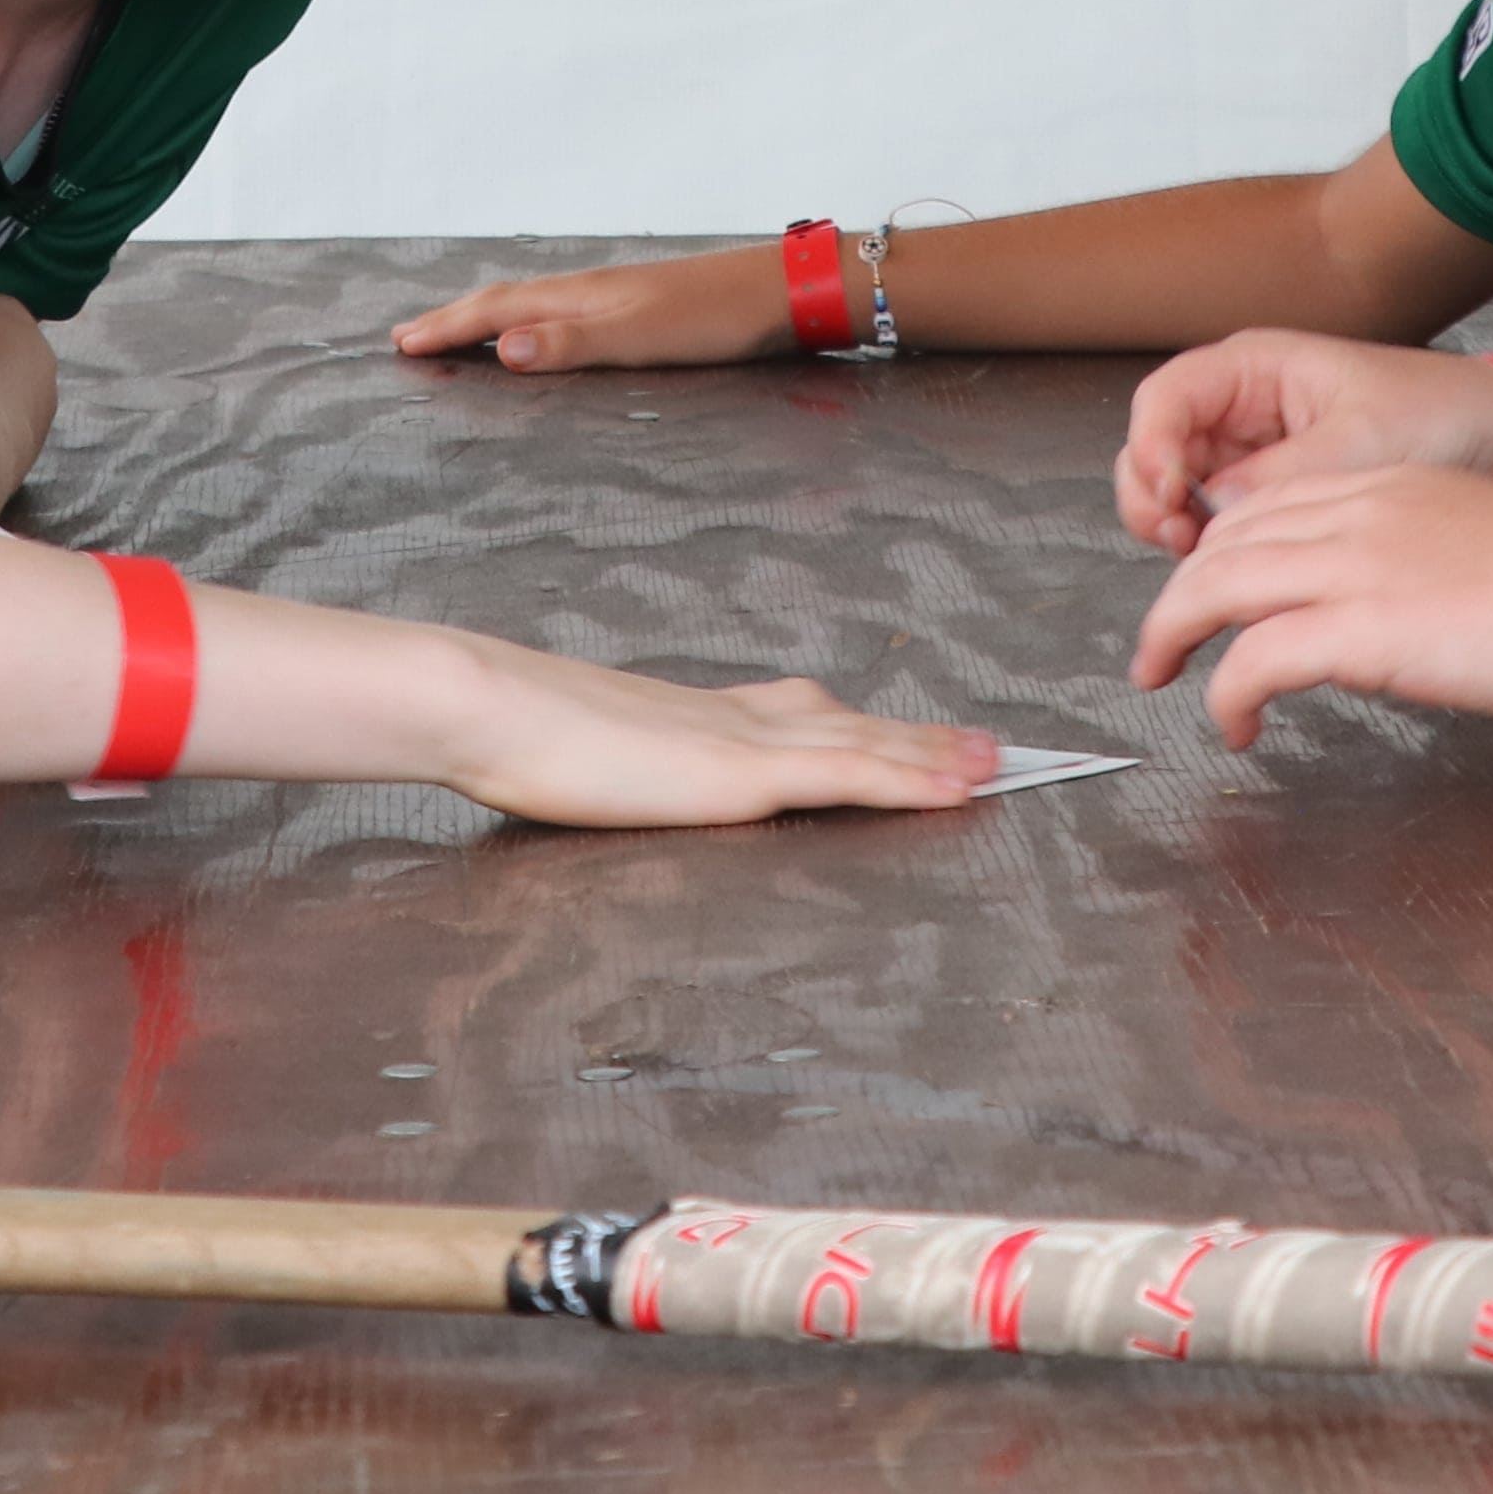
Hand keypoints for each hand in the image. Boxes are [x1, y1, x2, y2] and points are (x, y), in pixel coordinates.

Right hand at [388, 241, 787, 371]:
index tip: (402, 344)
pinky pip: (563, 309)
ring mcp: (616, 293)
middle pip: (506, 300)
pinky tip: (546, 328)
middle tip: (408, 336)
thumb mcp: (641, 338)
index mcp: (582, 297)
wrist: (786, 290)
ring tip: (460, 329)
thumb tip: (498, 348)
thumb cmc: (718, 317)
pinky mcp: (642, 305)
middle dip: (455, 319)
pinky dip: (530, 319)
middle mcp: (591, 289)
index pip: (497, 310)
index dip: (448, 328)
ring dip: (489, 316)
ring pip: (534, 302)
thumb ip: (571, 344)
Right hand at [426, 636, 996, 827]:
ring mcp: (746, 741)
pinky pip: (850, 773)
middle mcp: (739, 718)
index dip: (866, 727)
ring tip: (1000, 763)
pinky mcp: (745, 770)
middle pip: (853, 724)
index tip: (910, 734)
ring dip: (938, 755)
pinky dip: (912, 778)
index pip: (804, 717)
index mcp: (702, 716)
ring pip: (867, 744)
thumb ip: (622, 763)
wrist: (493, 704)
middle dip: (923, 740)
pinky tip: (959, 788)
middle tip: (988, 748)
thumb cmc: (517, 734)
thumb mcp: (584, 754)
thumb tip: (616, 768)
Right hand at [1115, 329, 1492, 553]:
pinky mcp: (1278, 498)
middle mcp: (1243, 407)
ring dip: (1180, 532)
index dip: (1154, 450)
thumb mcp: (1362, 442)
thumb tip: (1215, 514)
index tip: (1175, 497)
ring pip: (1180, 494)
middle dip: (1155, 499)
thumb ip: (1282, 475)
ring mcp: (1255, 453)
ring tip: (1207, 571)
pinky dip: (1216, 553)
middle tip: (1179, 542)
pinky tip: (1238, 580)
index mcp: (1256, 368)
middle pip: (1156, 450)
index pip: (1166, 400)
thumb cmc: (1442, 414)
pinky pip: (1221, 525)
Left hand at [1124, 464, 1492, 748]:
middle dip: (1177, 595)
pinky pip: (1254, 659)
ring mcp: (1353, 566)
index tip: (1208, 593)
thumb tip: (1394, 614)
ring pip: (1215, 588)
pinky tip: (1235, 726)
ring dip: (1174, 638)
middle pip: (1224, 542)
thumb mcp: (1479, 544)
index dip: (1221, 550)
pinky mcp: (1360, 628)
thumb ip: (1418, 563)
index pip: (1267, 505)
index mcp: (1385, 487)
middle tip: (1158, 645)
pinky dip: (1226, 695)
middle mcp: (1356, 513)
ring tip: (1165, 679)